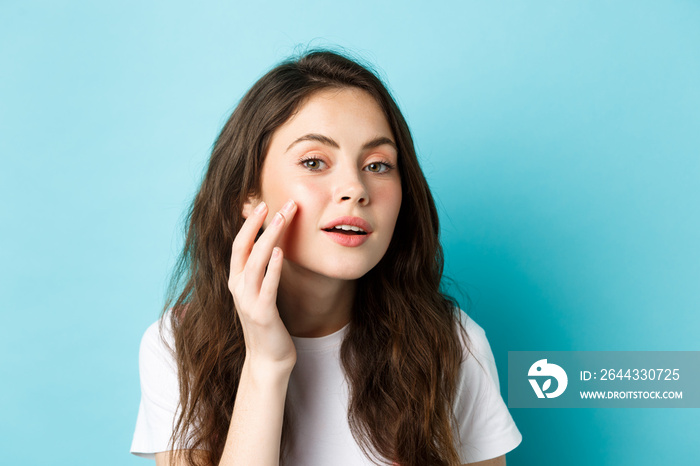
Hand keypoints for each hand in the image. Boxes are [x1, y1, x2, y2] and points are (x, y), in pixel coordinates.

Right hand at [228, 199, 297, 371]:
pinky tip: (282, 252)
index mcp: (236, 281)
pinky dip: (274, 268)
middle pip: (245, 247)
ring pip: (256, 262)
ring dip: (269, 238)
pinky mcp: (263, 314)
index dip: (249, 223)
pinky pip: (268, 286)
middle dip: (258, 223)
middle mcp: (237, 288)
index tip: (263, 202)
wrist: (268, 360)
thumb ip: (262, 271)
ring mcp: (248, 301)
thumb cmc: (268, 324)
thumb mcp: (261, 293)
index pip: (240, 244)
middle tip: (274, 202)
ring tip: (282, 218)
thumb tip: (273, 246)